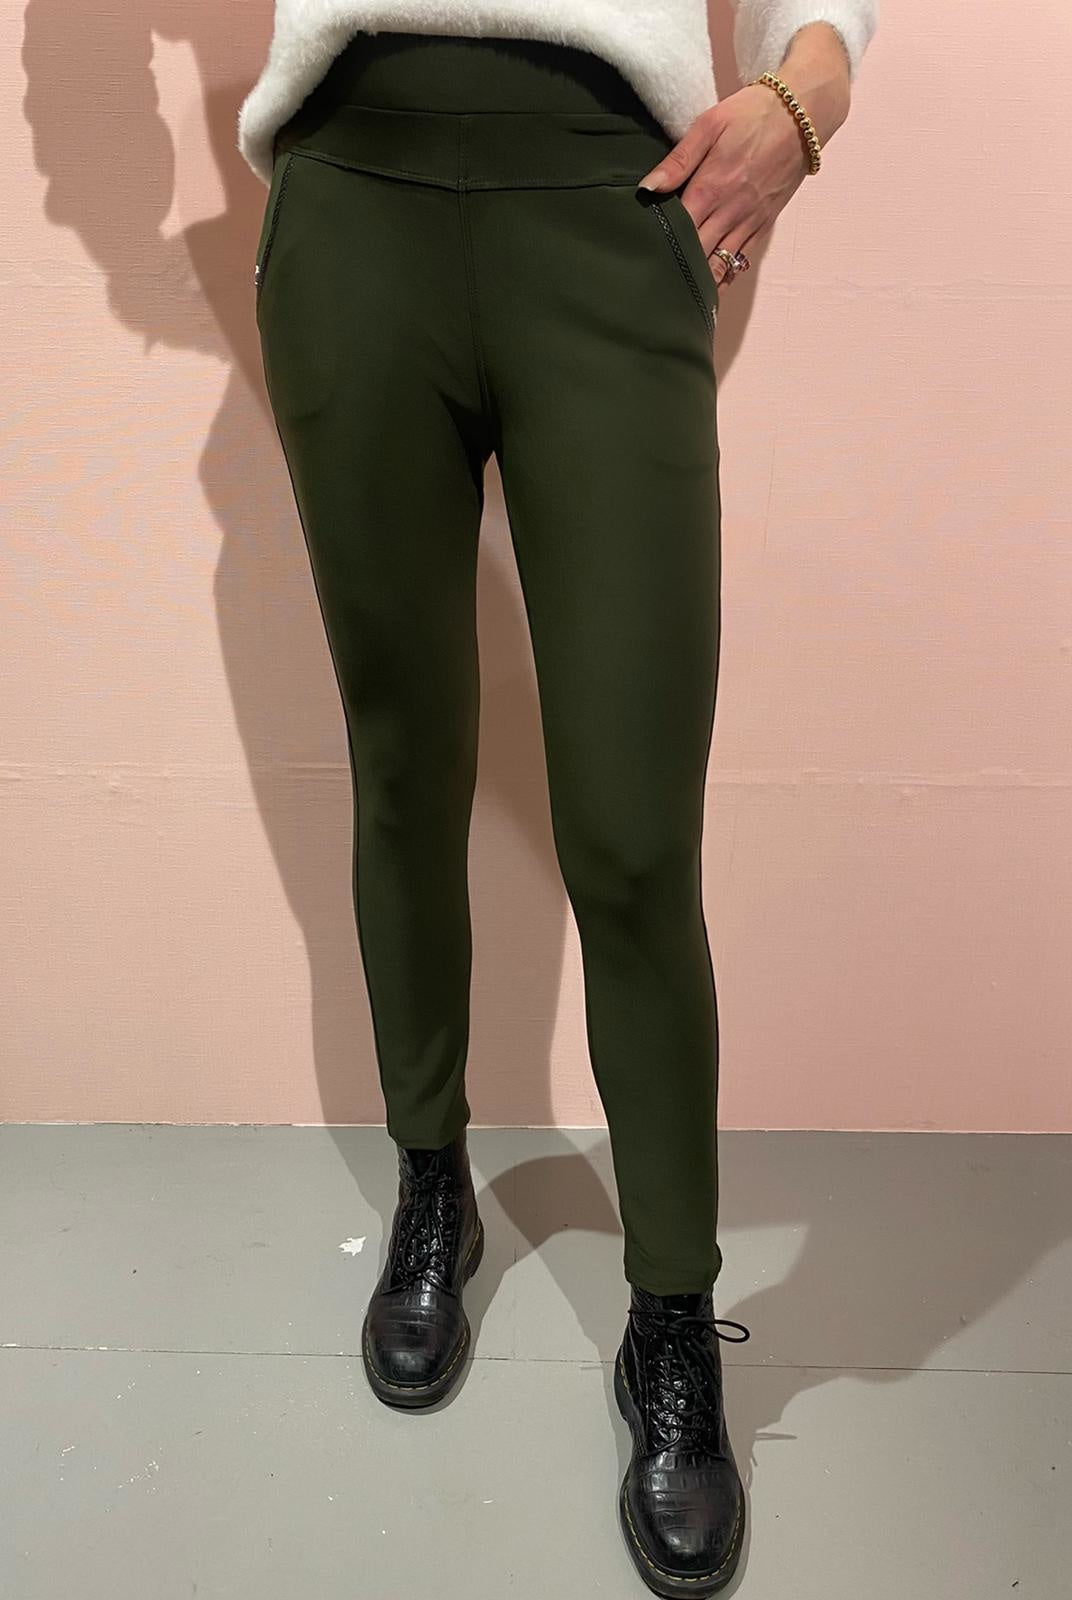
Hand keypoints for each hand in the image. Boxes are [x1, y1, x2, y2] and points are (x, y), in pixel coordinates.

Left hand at [637, 24, 852, 290]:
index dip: (659, 248)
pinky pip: (742, 259)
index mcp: (709, 188)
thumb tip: (647, 188)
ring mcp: (749, 221)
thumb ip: (678, 160)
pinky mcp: (765, 223)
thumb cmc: (751, 114)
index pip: (678, 230)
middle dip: (676, 272)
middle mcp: (729, 212)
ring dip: (701, 283)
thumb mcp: (709, 125)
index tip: (642, 261)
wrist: (802, 114)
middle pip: (697, 254)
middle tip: (654, 288)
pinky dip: (726, 276)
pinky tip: (712, 288)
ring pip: (720, 264)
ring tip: (679, 300)